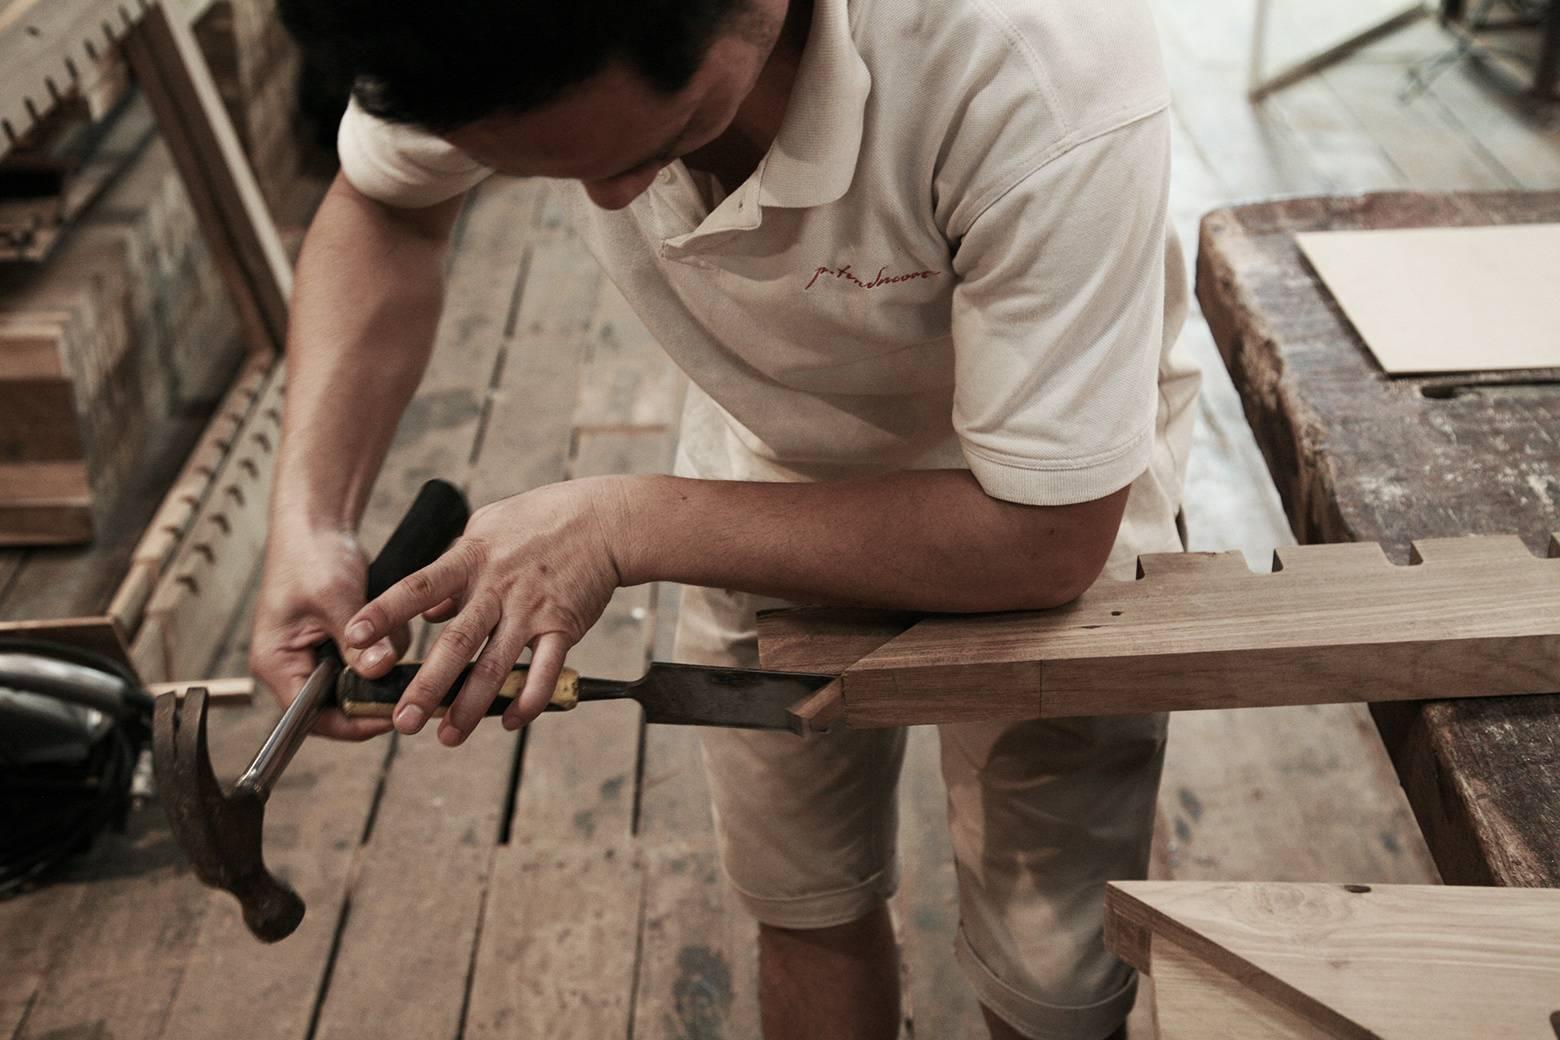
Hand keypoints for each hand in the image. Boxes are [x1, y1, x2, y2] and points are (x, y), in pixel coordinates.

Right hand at [250, 522, 409, 739]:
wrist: (316, 527)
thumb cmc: (310, 557)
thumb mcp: (335, 598)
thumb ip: (357, 640)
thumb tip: (378, 672)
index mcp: (276, 664)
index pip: (309, 717)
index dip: (351, 722)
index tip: (390, 714)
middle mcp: (292, 668)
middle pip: (336, 708)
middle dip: (371, 691)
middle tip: (407, 681)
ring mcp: (315, 659)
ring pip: (357, 686)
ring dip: (381, 664)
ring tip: (393, 633)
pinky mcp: (336, 647)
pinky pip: (365, 664)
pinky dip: (384, 648)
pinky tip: (391, 626)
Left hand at [344, 478, 625, 745]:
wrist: (603, 521)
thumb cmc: (541, 521)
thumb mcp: (486, 529)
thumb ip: (453, 570)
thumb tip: (427, 611)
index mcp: (470, 560)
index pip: (418, 588)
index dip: (385, 613)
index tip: (353, 638)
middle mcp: (497, 588)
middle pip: (456, 644)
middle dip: (428, 687)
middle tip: (404, 722)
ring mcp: (531, 610)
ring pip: (496, 667)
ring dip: (471, 706)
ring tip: (449, 736)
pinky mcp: (563, 627)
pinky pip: (544, 672)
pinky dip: (528, 701)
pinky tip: (511, 722)